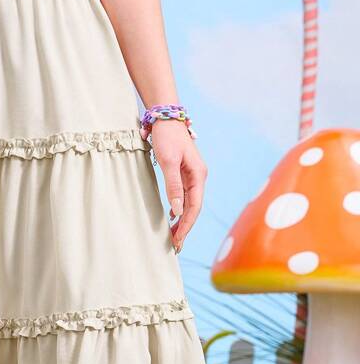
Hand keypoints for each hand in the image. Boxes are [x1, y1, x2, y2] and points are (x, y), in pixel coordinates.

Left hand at [150, 120, 207, 252]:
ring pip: (189, 204)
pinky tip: (173, 218)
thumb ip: (173, 186)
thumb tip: (177, 211)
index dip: (186, 226)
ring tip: (173, 237)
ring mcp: (192, 176)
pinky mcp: (184, 173)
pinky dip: (179, 210)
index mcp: (198, 175)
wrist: (165, 117)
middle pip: (194, 209)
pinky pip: (185, 197)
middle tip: (175, 247)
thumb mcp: (168, 161)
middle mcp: (198, 177)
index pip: (194, 207)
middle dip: (185, 228)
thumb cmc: (167, 137)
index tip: (177, 241)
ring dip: (182, 221)